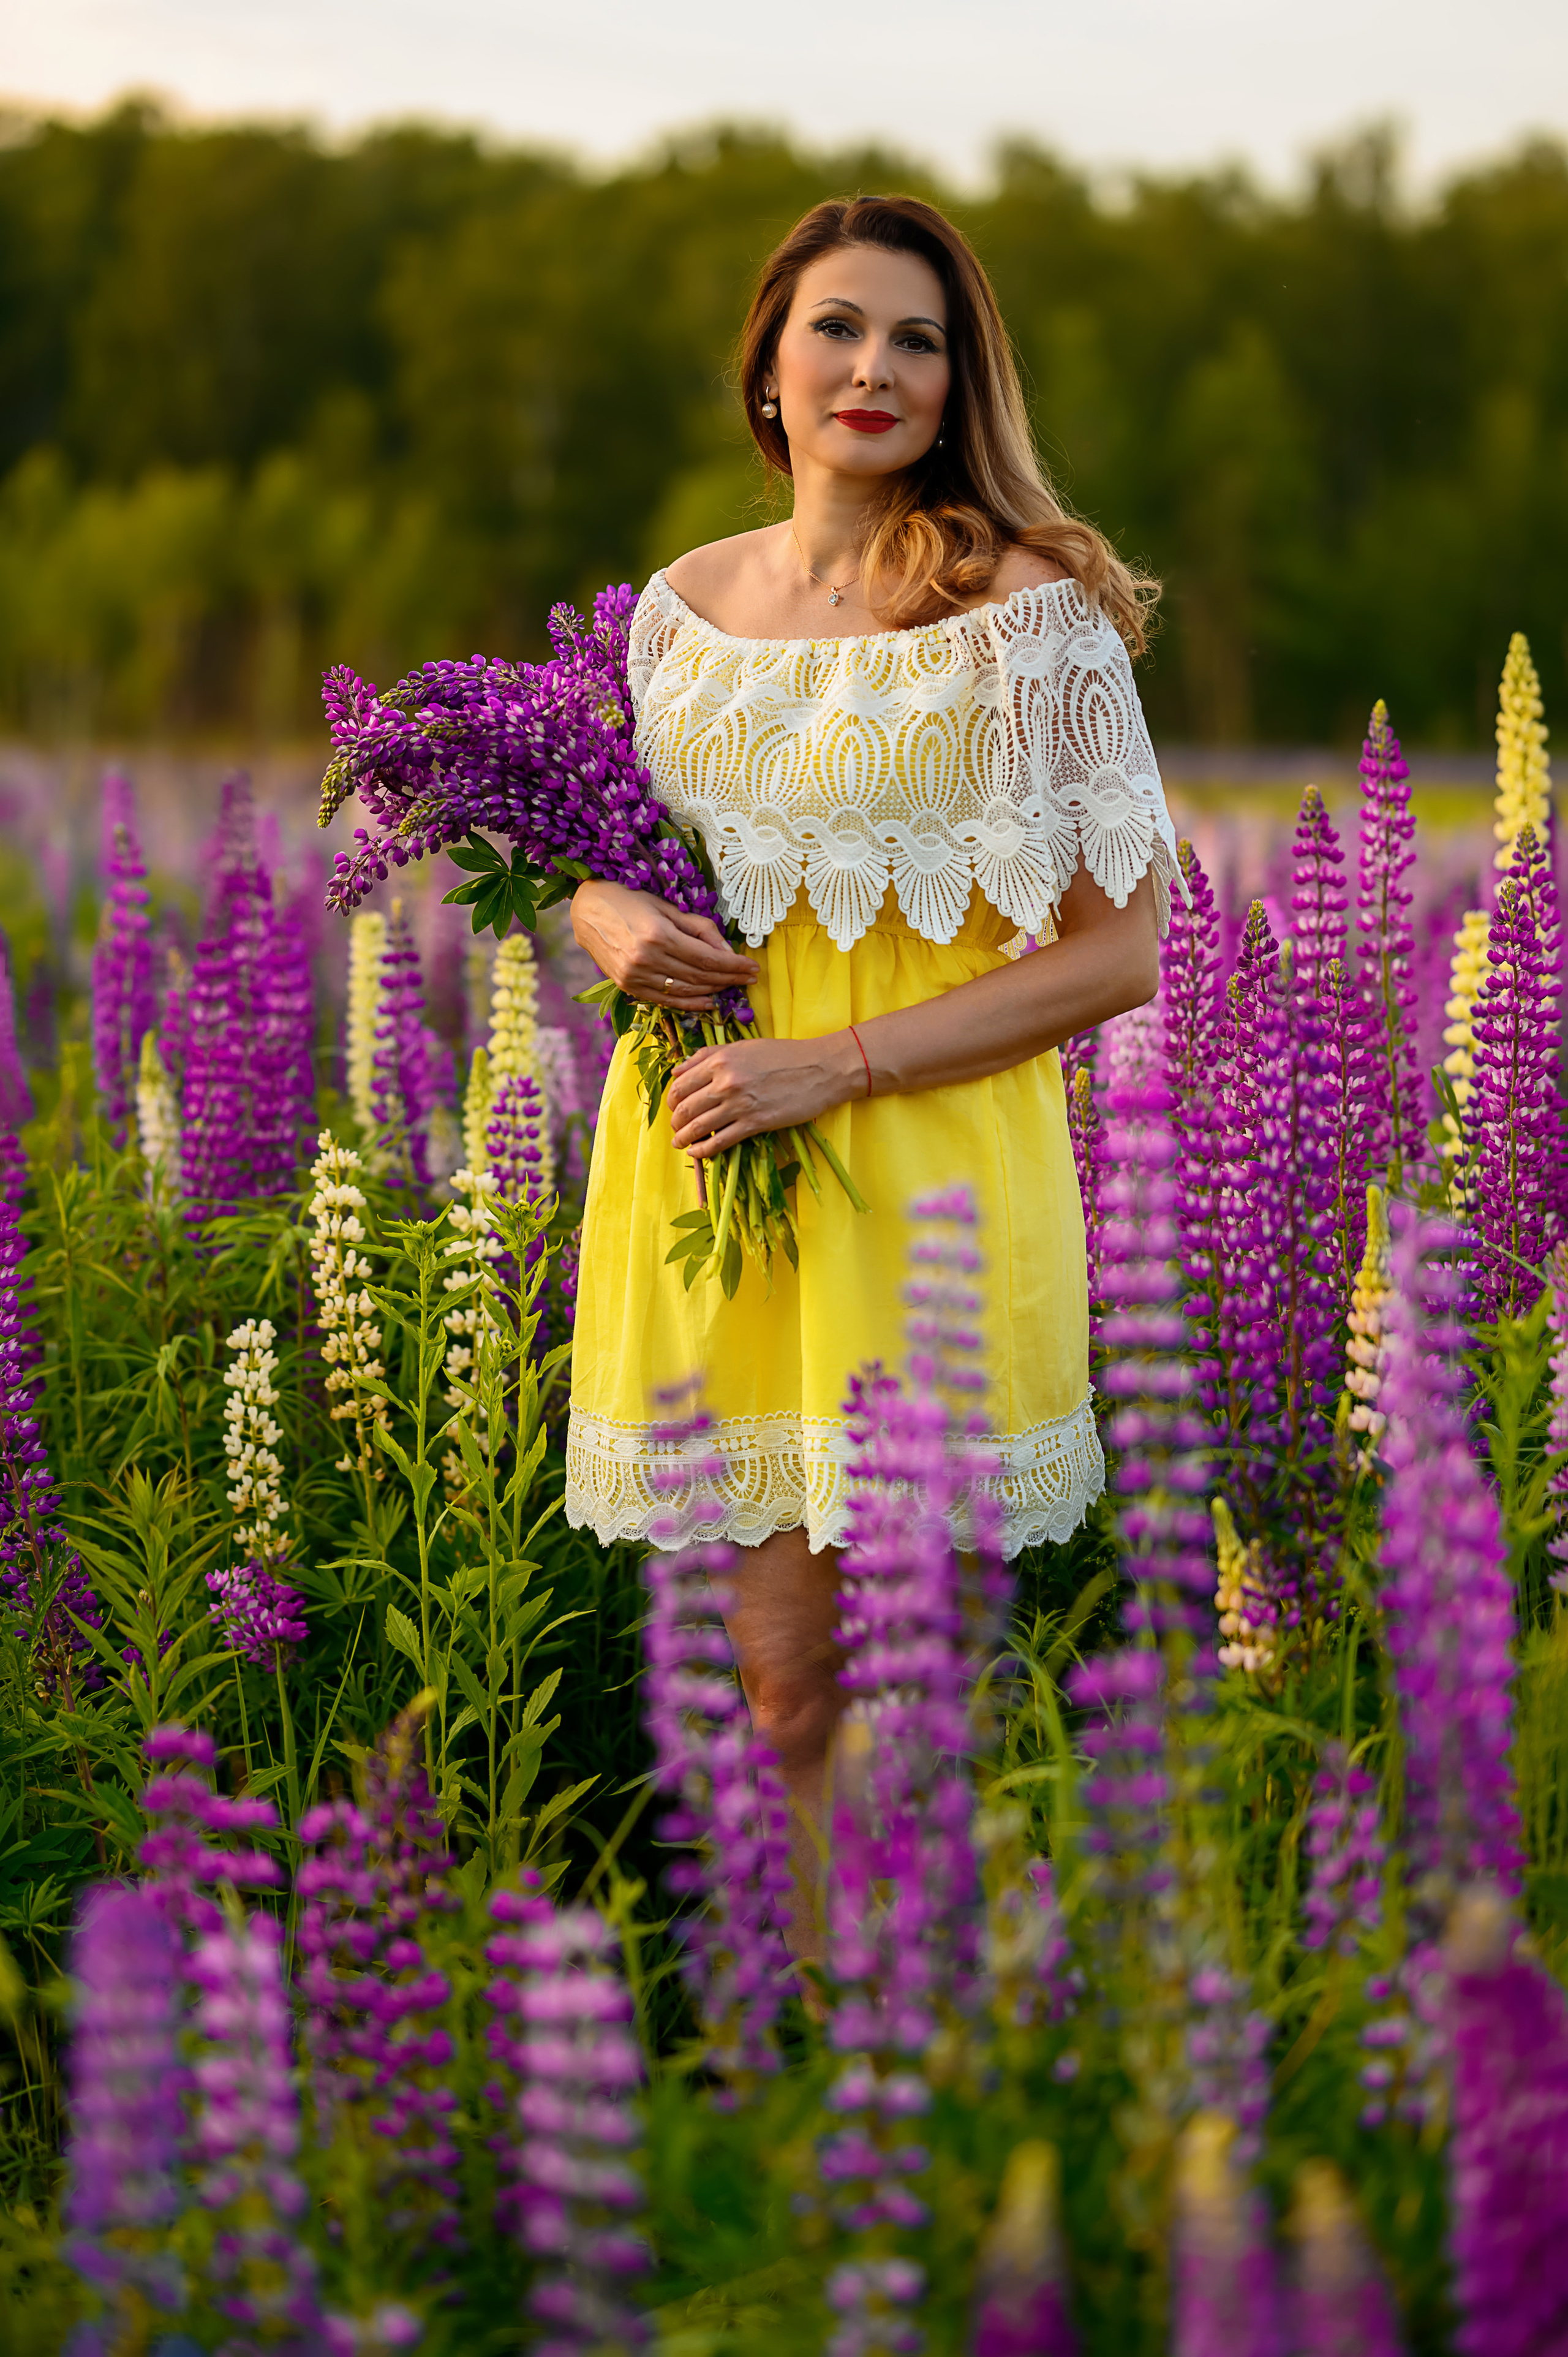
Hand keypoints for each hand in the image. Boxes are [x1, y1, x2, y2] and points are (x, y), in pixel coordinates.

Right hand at [570, 878, 757, 1010]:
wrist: (587, 911)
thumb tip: (727, 951)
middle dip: (729, 979)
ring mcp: (635, 976)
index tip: (752, 967)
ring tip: (733, 987)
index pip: (707, 958)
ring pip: (685, 991)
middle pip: (699, 976)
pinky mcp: (628, 986)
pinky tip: (708, 1001)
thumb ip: (699, 929)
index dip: (733, 966)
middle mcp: (646, 958)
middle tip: (749, 978)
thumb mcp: (667, 907)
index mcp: (658, 934)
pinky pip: (666, 1000)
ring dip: (713, 991)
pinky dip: (690, 1004)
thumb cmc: (630, 901)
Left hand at [668, 1032, 864, 1155]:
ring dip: (683, 1138)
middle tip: (675, 1128)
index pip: (680, 1084)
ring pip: (698, 1127)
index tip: (674, 1107)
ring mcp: (739, 1104)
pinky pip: (720, 1141)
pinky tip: (697, 1154)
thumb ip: (708, 1056)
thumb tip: (677, 1070)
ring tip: (680, 1143)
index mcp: (720, 1060)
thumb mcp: (743, 1046)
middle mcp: (725, 1081)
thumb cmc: (784, 1055)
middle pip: (684, 1108)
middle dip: (675, 1122)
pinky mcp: (754, 1123)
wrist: (820, 1069)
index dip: (672, 1099)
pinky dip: (703, 1151)